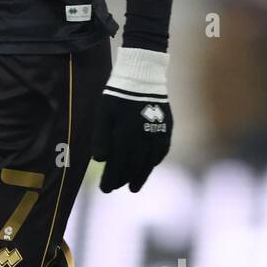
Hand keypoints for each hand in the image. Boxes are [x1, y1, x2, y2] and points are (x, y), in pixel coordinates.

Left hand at [91, 47, 171, 191]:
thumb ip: (101, 137)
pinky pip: (161, 151)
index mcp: (125, 137)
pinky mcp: (166, 129)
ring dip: (140, 176)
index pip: (118, 165)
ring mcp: (157, 135)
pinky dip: (154, 162)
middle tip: (115, 188)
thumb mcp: (104, 113)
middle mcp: (143, 140)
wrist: (143, 76)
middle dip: (123, 180)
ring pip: (148, 163)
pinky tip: (148, 166)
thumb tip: (101, 160)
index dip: (111, 179)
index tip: (104, 190)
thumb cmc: (118, 94)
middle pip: (133, 167)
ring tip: (133, 187)